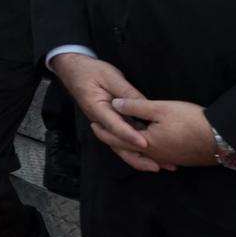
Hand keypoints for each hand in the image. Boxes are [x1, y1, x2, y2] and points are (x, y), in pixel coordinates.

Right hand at [50, 52, 160, 172]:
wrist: (75, 70)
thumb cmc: (91, 71)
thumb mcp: (110, 77)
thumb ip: (126, 92)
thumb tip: (144, 105)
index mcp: (97, 109)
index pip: (115, 126)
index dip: (130, 136)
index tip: (145, 144)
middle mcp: (100, 121)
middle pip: (117, 143)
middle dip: (137, 156)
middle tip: (157, 166)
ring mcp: (106, 124)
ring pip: (121, 144)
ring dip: (139, 156)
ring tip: (160, 164)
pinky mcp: (112, 122)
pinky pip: (124, 137)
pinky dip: (137, 146)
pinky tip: (153, 152)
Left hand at [112, 98, 218, 168]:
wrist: (221, 139)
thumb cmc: (190, 121)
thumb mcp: (161, 108)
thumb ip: (136, 106)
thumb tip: (115, 104)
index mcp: (145, 143)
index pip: (118, 137)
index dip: (104, 130)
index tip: (93, 124)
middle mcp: (153, 155)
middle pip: (127, 149)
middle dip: (113, 140)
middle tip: (102, 133)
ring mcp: (167, 159)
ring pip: (141, 155)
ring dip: (129, 149)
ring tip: (122, 142)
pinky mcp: (179, 159)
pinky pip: (155, 158)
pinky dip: (146, 154)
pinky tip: (148, 150)